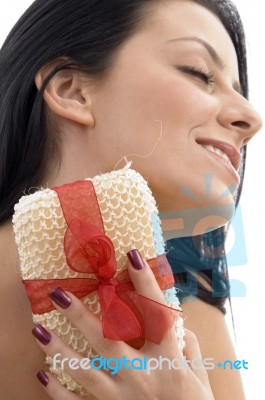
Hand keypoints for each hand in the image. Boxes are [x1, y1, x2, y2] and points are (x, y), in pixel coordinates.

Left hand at [32, 249, 213, 399]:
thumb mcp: (199, 375)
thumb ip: (187, 344)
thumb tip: (172, 319)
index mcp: (168, 362)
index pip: (156, 315)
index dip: (145, 284)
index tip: (132, 256)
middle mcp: (142, 379)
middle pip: (107, 341)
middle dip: (81, 316)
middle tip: (59, 294)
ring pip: (85, 372)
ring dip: (59, 350)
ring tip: (39, 329)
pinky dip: (57, 391)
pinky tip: (42, 373)